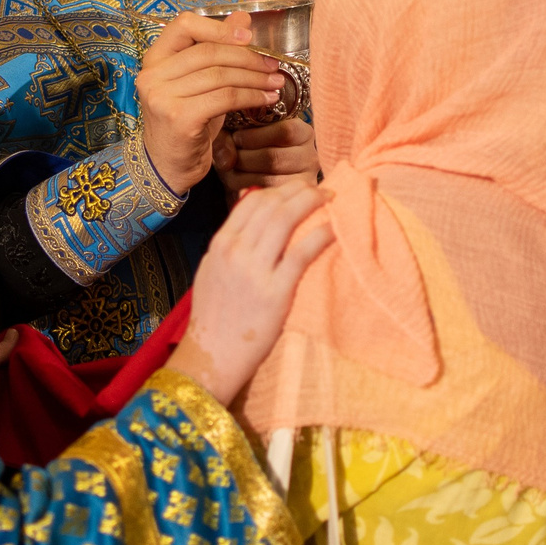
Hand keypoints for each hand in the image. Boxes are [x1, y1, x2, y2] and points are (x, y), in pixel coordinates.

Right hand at [135, 15, 284, 196]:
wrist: (167, 167)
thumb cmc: (186, 122)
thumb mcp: (201, 83)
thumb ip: (217, 50)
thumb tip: (243, 19)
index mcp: (155, 59)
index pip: (184, 25)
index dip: (219, 27)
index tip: (248, 37)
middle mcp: (153, 75)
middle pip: (209, 52)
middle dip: (248, 57)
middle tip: (273, 64)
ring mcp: (163, 97)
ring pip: (220, 76)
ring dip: (255, 78)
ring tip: (275, 82)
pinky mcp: (180, 118)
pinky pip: (225, 98)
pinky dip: (251, 97)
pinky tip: (266, 100)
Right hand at [171, 182, 334, 404]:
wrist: (212, 355)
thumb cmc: (214, 318)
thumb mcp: (212, 271)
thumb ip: (231, 244)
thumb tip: (253, 218)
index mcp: (220, 244)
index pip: (253, 201)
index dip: (280, 190)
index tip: (299, 189)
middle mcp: (235, 251)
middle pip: (272, 205)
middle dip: (301, 191)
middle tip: (321, 189)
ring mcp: (255, 270)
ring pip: (286, 220)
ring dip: (312, 203)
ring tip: (330, 200)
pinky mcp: (275, 291)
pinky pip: (302, 252)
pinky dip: (320, 234)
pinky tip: (334, 229)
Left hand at [214, 116, 317, 194]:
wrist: (249, 174)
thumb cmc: (247, 147)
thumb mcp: (237, 134)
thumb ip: (227, 139)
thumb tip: (226, 161)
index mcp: (303, 132)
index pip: (285, 131)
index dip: (254, 136)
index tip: (236, 137)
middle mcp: (310, 157)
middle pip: (273, 158)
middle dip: (243, 157)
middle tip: (232, 156)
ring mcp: (303, 182)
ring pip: (267, 179)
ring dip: (241, 175)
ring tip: (233, 169)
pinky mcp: (290, 201)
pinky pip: (263, 197)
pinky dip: (244, 190)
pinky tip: (239, 183)